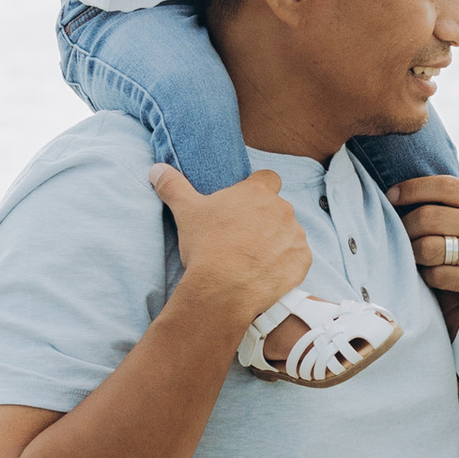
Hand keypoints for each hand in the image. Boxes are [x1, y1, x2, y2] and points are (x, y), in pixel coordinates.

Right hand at [147, 162, 310, 329]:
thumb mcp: (185, 211)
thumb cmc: (206, 246)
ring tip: (253, 258)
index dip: (258, 189)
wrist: (224, 289)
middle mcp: (282, 209)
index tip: (245, 204)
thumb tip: (156, 169)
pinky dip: (286, 264)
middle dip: (264, 220)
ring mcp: (295, 235)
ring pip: (288, 233)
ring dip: (276, 242)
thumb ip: (172, 186)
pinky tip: (266, 272)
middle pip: (277, 209)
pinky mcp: (302, 260)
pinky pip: (297, 258)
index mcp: (258, 192)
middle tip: (242, 237)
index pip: (267, 178)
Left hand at [387, 175, 458, 312]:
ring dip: (413, 253)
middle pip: (428, 217)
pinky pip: (436, 275)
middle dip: (406, 225)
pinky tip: (434, 275)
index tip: (392, 196)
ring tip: (416, 255)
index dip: (412, 188)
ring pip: (428, 248)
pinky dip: (428, 276)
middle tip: (400, 232)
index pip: (444, 186)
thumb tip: (410, 193)